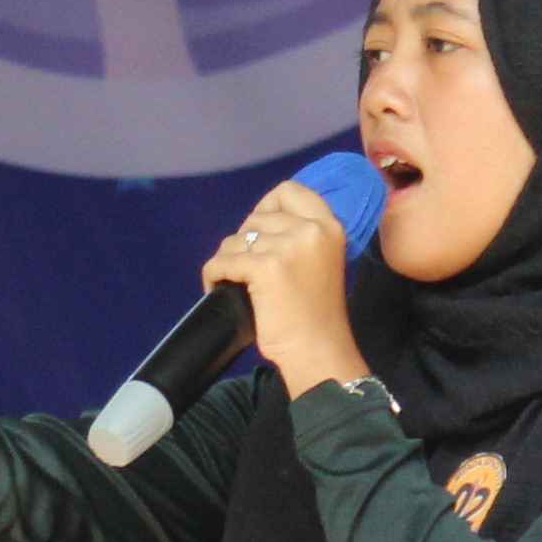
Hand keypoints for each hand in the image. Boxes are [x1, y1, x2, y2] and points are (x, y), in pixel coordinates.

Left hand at [204, 176, 362, 393]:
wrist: (318, 351)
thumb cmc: (315, 315)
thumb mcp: (318, 262)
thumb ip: (298, 237)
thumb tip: (256, 225)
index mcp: (328, 225)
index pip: (289, 191)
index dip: (266, 207)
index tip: (258, 233)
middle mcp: (312, 229)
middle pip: (256, 218)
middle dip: (243, 242)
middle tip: (244, 268)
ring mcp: (289, 245)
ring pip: (236, 240)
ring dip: (227, 261)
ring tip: (232, 282)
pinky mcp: (266, 266)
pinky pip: (223, 261)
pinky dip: (213, 274)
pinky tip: (216, 288)